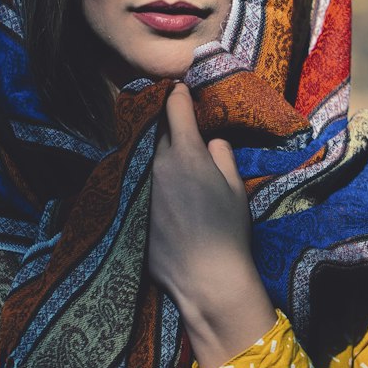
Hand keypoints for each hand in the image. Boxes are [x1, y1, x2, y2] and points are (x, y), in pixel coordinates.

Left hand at [148, 83, 275, 367]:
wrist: (205, 280)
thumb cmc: (228, 232)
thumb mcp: (235, 188)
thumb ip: (222, 155)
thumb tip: (211, 140)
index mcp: (186, 153)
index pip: (175, 107)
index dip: (177, 93)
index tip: (178, 88)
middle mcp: (158, 164)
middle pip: (155, 129)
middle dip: (163, 122)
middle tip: (172, 120)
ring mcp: (141, 186)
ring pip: (144, 155)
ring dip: (153, 149)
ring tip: (164, 152)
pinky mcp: (132, 208)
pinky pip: (137, 181)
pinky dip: (145, 177)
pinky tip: (155, 185)